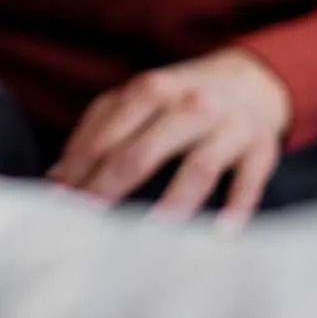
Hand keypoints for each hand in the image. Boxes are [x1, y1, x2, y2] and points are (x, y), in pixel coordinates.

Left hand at [49, 49, 288, 227]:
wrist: (252, 80)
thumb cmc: (180, 98)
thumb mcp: (139, 99)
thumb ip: (98, 130)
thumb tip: (55, 177)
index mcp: (151, 89)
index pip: (108, 134)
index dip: (80, 170)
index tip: (59, 203)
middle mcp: (190, 105)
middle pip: (144, 151)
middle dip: (111, 188)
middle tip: (88, 224)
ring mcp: (228, 126)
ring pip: (198, 166)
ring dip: (173, 202)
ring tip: (149, 237)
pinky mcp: (261, 148)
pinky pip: (249, 180)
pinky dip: (236, 207)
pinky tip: (221, 235)